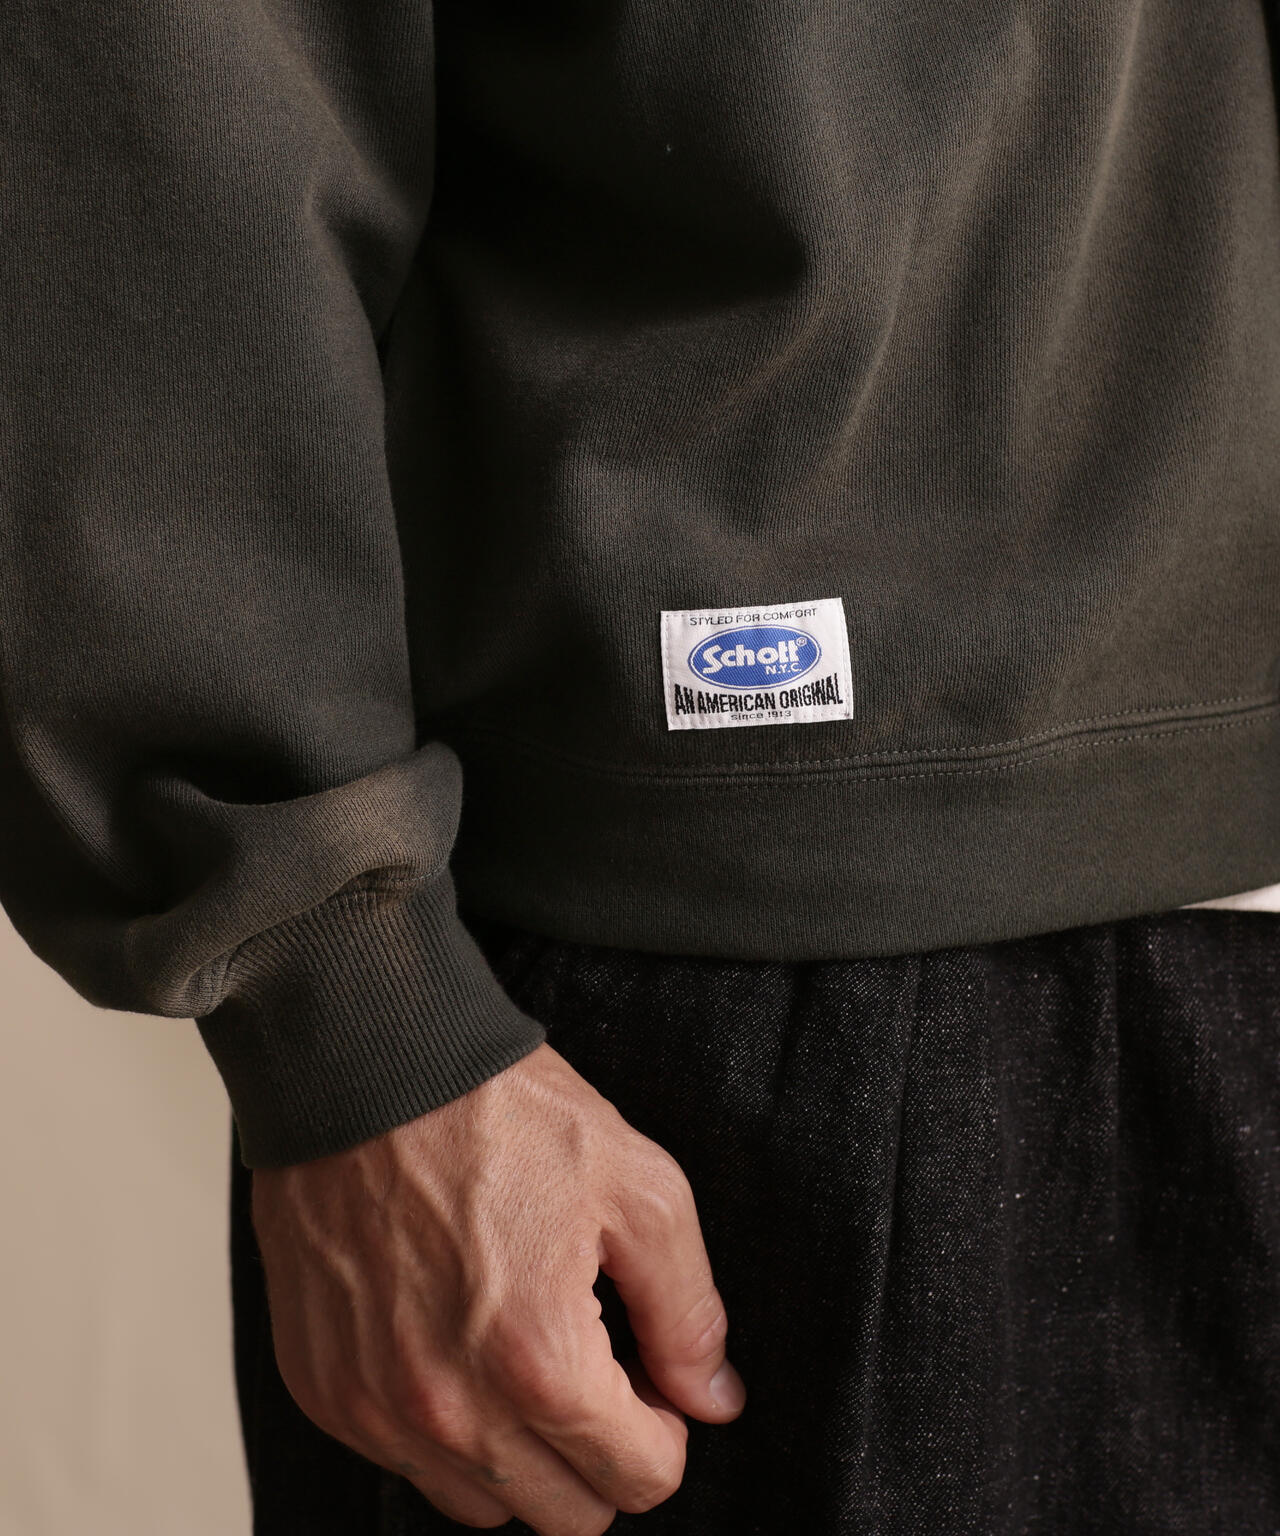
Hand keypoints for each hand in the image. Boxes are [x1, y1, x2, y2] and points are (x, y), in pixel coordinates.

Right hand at [249, 1041, 746, 1532]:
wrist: (370, 1063)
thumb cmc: (502, 1113)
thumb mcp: (638, 1185)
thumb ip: (688, 1311)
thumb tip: (713, 1399)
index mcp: (539, 1362)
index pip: (640, 1482)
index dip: (664, 1429)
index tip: (647, 1376)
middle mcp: (448, 1408)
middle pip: (567, 1516)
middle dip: (600, 1453)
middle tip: (593, 1366)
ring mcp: (374, 1406)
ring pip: (483, 1505)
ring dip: (520, 1453)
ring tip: (519, 1352)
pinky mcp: (323, 1387)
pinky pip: (402, 1461)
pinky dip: (440, 1425)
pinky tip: (453, 1340)